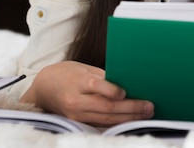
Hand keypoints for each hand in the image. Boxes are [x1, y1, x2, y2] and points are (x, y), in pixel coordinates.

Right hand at [20, 61, 153, 125]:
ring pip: (106, 119)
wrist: (44, 89)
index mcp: (77, 82)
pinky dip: (117, 123)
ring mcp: (76, 115)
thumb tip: (127, 83)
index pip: (96, 87)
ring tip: (146, 114)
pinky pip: (101, 124)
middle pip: (106, 106)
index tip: (127, 91)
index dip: (113, 90)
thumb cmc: (67, 74)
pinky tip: (131, 120)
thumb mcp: (83, 69)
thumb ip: (102, 77)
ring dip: (128, 118)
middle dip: (130, 108)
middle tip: (149, 106)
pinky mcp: (78, 123)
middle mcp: (75, 101)